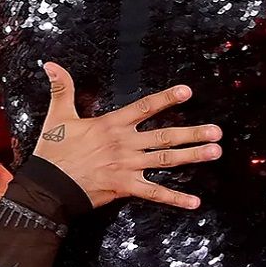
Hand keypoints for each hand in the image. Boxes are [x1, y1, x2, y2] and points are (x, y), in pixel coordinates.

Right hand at [34, 62, 221, 208]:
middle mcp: (125, 144)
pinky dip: (175, 199)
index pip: (144, 108)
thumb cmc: (54, 151)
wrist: (49, 186)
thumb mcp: (58, 116)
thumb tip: (51, 64)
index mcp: (112, 125)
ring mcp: (128, 166)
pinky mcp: (126, 187)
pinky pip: (155, 194)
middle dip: (192, 133)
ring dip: (192, 157)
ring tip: (215, 152)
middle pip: (165, 136)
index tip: (188, 92)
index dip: (166, 99)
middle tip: (217, 132)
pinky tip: (195, 202)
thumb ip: (62, 89)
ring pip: (166, 161)